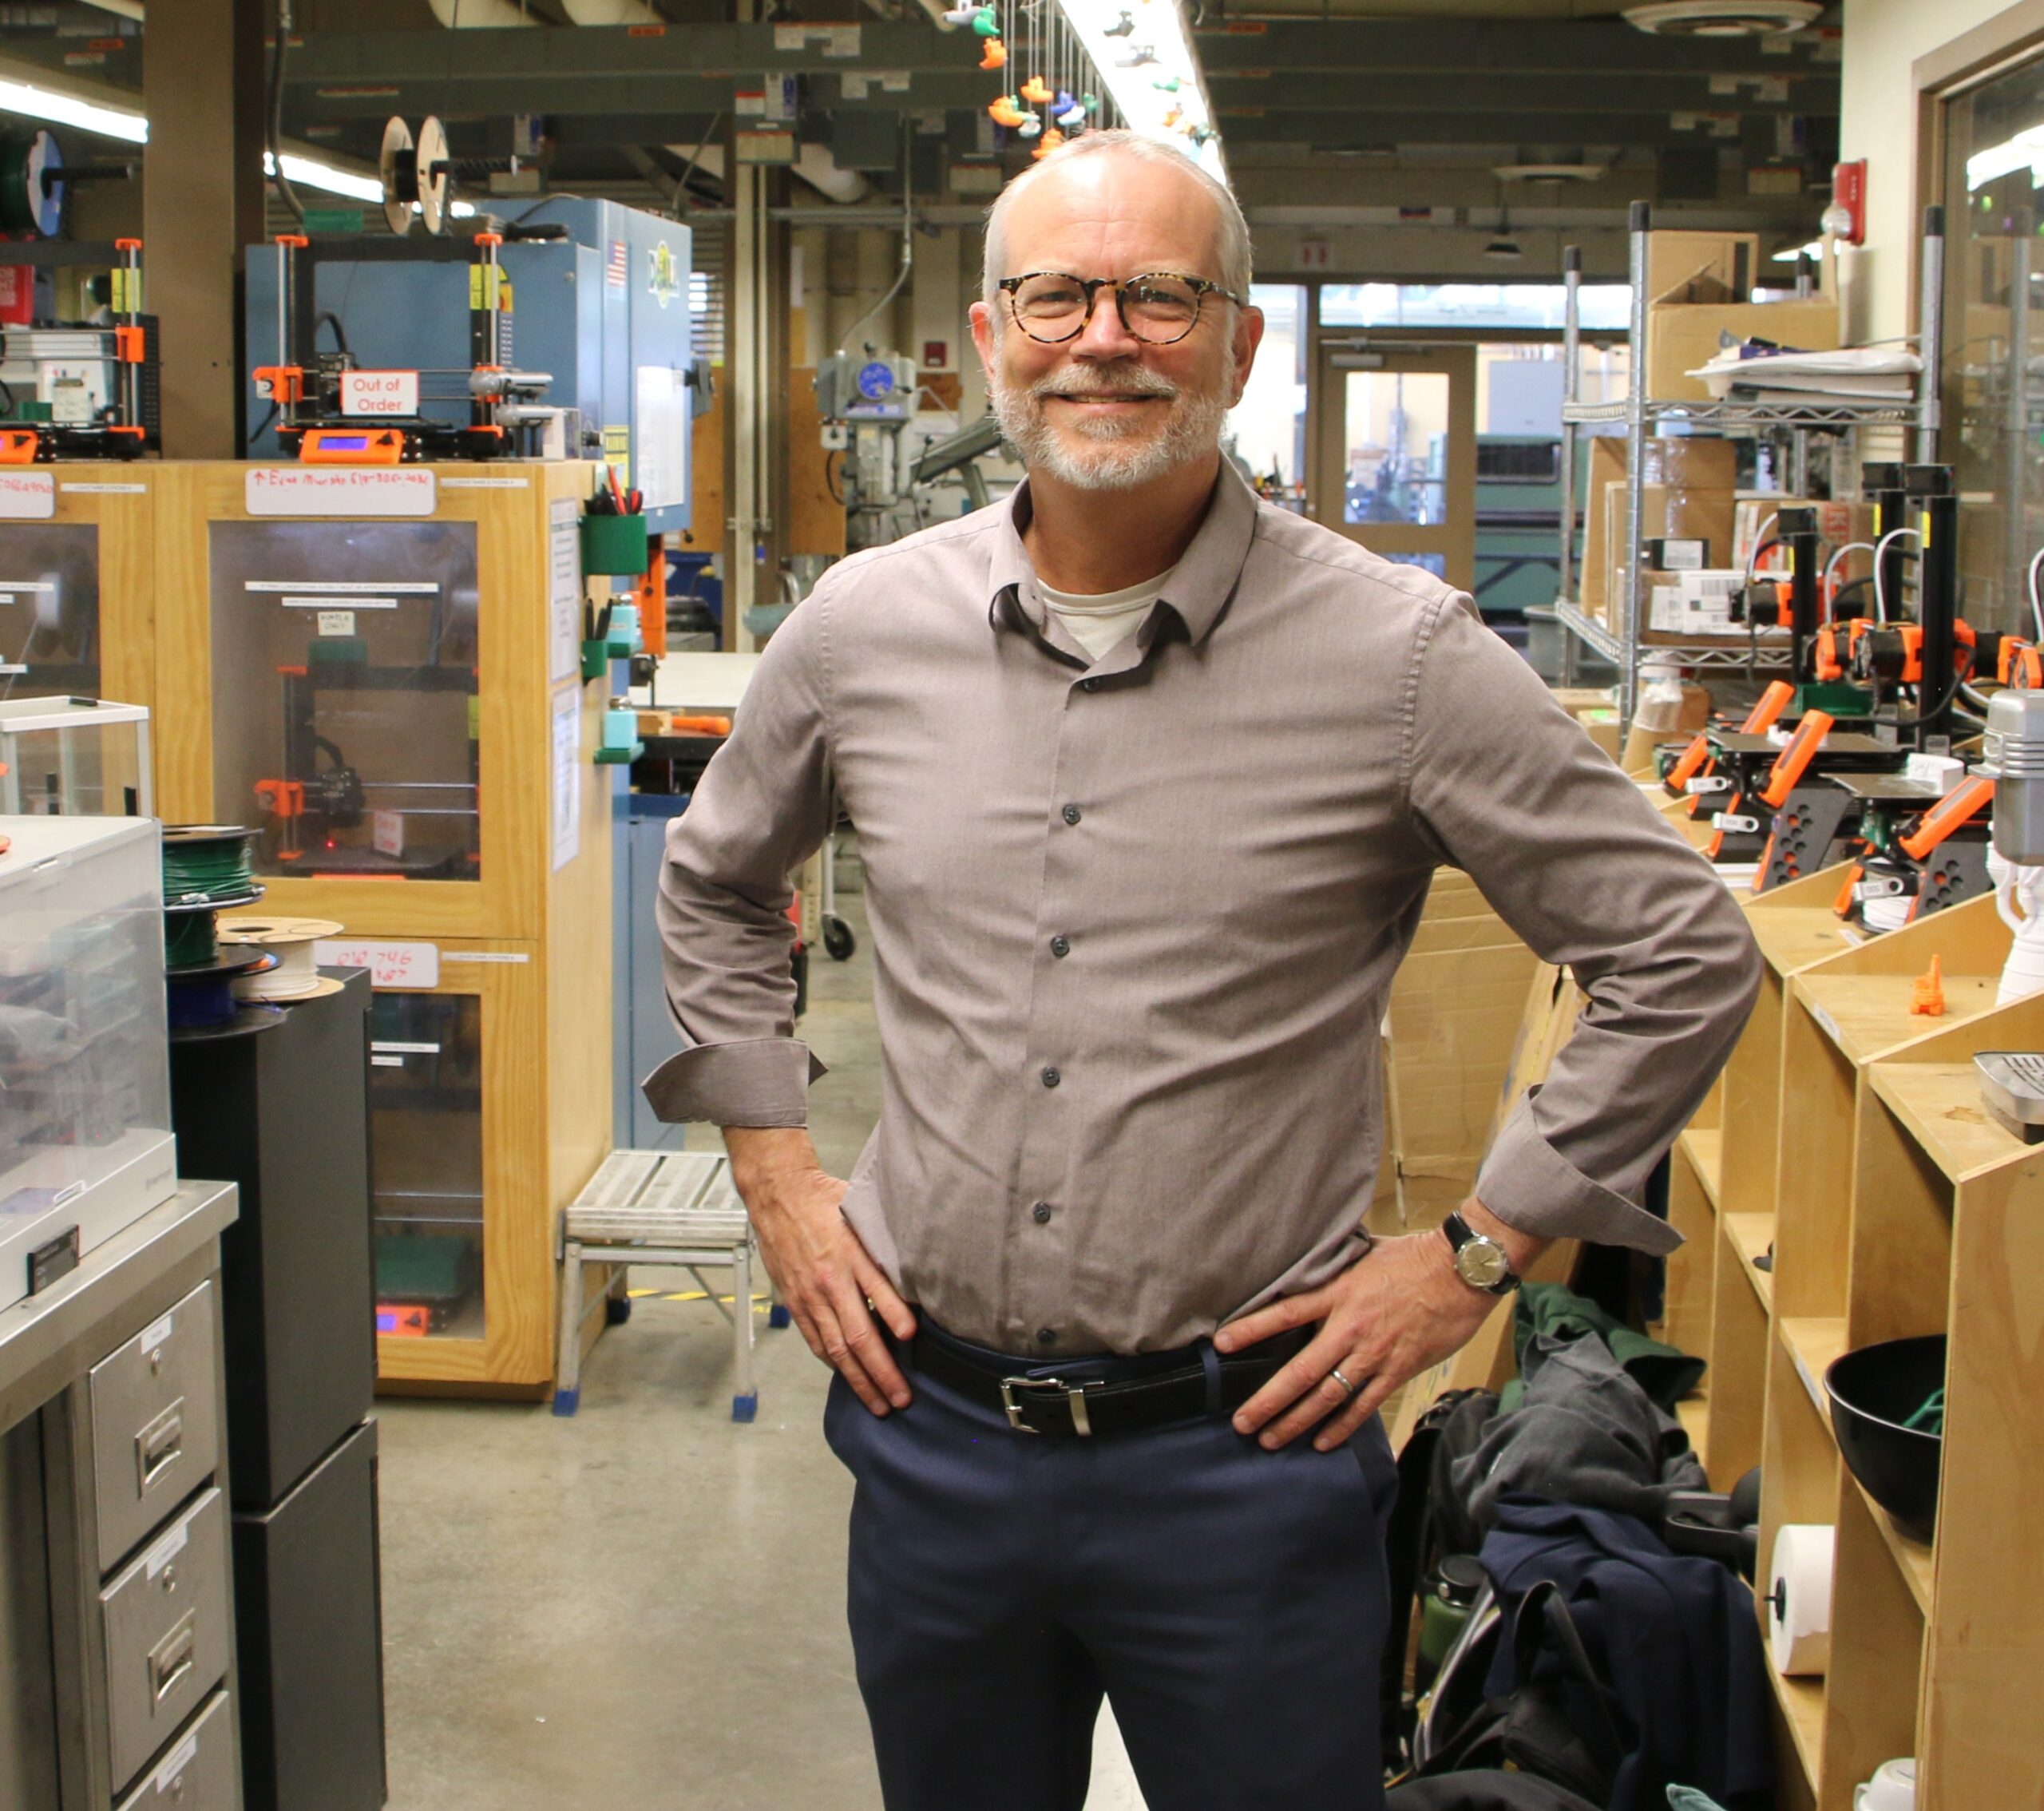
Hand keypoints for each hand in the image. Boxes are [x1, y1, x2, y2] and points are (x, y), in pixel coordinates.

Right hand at [724, 1127, 916, 1415]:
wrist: (777, 1194)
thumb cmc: (824, 1200)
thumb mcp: (861, 1212)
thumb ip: (883, 1243)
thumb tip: (914, 1271)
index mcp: (851, 1253)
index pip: (877, 1290)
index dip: (895, 1316)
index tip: (912, 1338)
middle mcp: (830, 1280)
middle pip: (858, 1335)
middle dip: (881, 1372)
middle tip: (901, 1398)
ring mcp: (810, 1295)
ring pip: (836, 1348)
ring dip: (858, 1379)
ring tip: (878, 1403)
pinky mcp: (795, 1301)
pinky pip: (815, 1340)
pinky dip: (833, 1362)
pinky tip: (846, 1376)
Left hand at [1215, 1228, 1501, 1452]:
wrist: (1462, 1272)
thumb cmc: (1415, 1256)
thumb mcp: (1365, 1253)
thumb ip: (1336, 1265)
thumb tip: (1312, 1259)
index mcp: (1338, 1293)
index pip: (1285, 1313)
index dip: (1251, 1329)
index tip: (1221, 1345)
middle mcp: (1350, 1328)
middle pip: (1300, 1371)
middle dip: (1268, 1400)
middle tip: (1242, 1423)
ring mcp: (1375, 1354)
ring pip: (1328, 1396)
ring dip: (1297, 1421)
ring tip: (1271, 1439)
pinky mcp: (1398, 1371)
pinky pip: (1364, 1406)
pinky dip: (1342, 1427)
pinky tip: (1322, 1442)